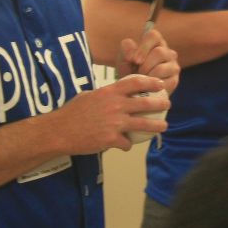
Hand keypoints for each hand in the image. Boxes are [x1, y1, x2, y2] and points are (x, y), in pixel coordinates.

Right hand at [55, 75, 169, 152]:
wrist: (59, 131)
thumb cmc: (71, 112)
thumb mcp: (89, 96)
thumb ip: (104, 95)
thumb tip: (113, 94)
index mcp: (109, 92)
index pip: (136, 82)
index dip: (151, 82)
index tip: (160, 84)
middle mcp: (116, 106)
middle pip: (146, 103)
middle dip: (160, 104)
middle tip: (167, 104)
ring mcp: (115, 123)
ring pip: (143, 124)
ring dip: (156, 126)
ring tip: (163, 127)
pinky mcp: (111, 139)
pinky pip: (127, 143)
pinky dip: (127, 145)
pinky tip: (125, 145)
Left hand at [119, 28, 178, 95]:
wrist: (133, 89)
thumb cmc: (129, 69)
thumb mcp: (124, 58)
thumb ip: (126, 49)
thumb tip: (132, 54)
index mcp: (155, 42)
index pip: (153, 36)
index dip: (143, 48)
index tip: (135, 60)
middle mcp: (167, 52)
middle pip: (159, 52)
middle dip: (145, 65)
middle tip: (137, 73)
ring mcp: (173, 66)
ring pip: (161, 68)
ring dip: (148, 76)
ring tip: (142, 80)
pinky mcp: (174, 80)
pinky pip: (164, 82)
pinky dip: (152, 86)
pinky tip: (147, 87)